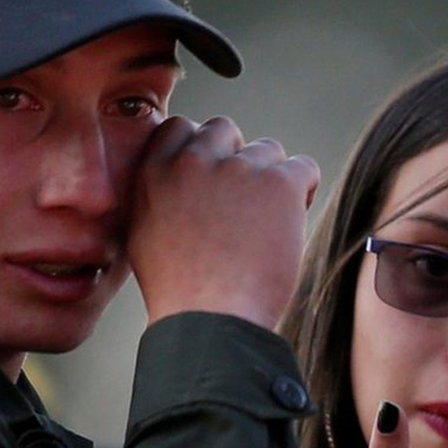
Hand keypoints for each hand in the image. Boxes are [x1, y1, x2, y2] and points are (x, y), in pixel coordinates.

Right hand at [128, 115, 319, 329]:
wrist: (210, 320)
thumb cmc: (178, 291)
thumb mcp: (143, 235)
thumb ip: (156, 194)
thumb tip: (175, 178)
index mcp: (156, 171)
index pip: (181, 128)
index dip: (202, 150)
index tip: (213, 178)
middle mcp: (194, 160)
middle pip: (225, 130)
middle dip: (236, 159)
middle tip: (241, 204)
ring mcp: (238, 168)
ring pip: (268, 151)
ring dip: (270, 180)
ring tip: (265, 225)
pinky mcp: (279, 183)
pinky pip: (304, 168)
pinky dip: (302, 191)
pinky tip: (289, 222)